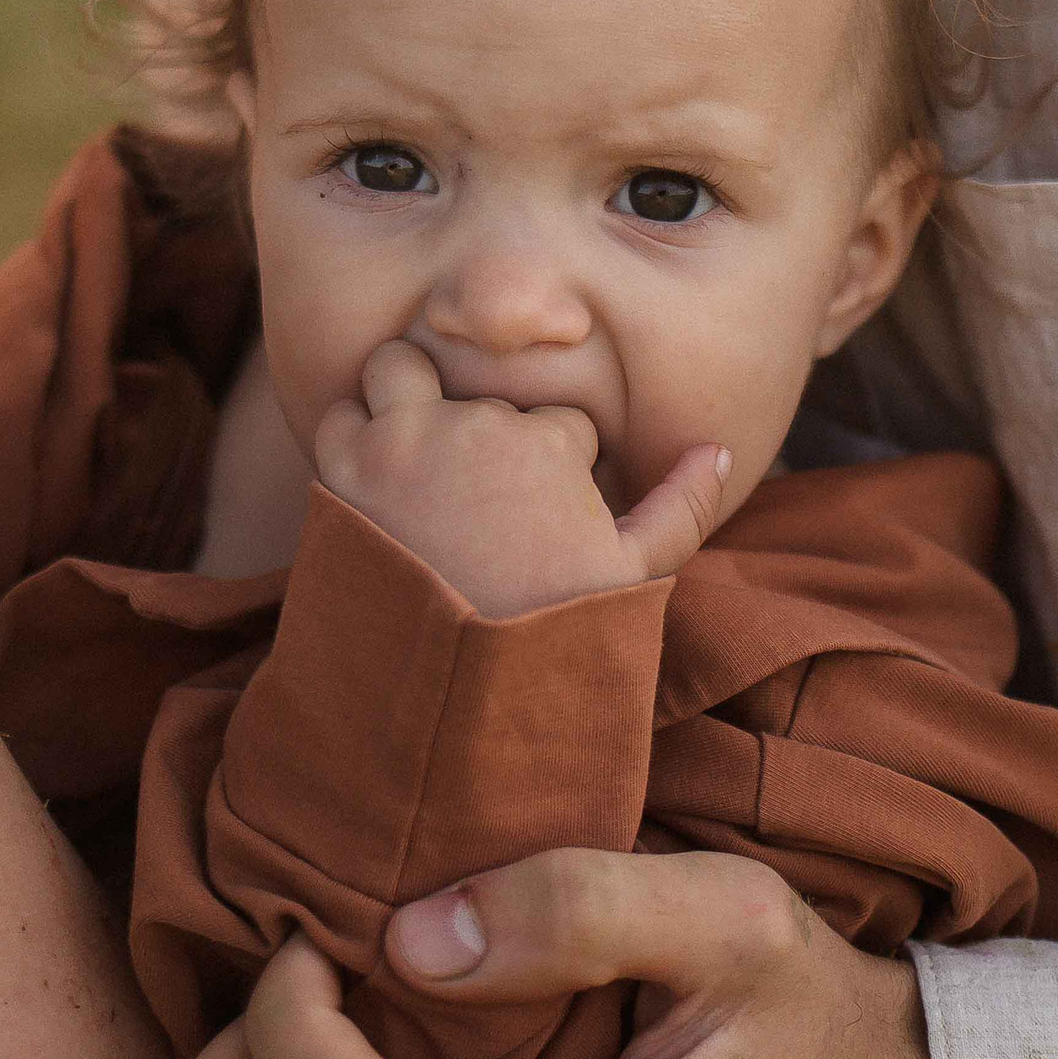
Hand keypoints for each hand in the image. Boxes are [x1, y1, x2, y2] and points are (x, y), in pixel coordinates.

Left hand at [313, 338, 728, 618]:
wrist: (450, 690)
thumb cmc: (550, 634)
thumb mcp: (633, 578)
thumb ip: (681, 507)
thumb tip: (717, 449)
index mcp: (548, 442)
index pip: (559, 422)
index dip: (558, 465)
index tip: (543, 515)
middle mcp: (474, 424)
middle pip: (480, 396)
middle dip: (480, 433)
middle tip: (476, 500)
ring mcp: (403, 440)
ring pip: (398, 368)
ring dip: (406, 396)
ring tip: (415, 453)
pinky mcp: (342, 468)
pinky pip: (340, 411)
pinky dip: (353, 433)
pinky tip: (372, 480)